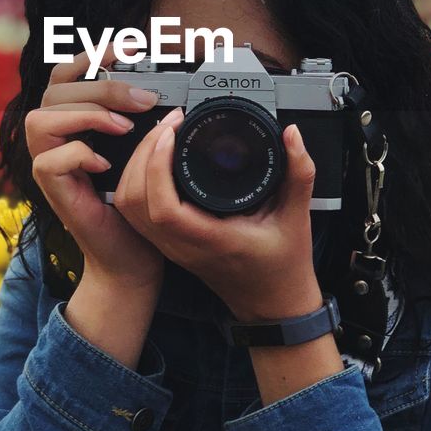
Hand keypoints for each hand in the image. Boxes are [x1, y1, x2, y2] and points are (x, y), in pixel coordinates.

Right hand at [26, 38, 169, 293]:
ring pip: (43, 118)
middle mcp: (53, 136)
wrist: (134, 251)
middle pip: (56, 90)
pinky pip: (49, 160)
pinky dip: (79, 156)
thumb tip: (162, 84)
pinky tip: (105, 165)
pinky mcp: (49, 190)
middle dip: (102, 87)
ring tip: (124, 129)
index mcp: (72, 118)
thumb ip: (140, 116)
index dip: (91, 54)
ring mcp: (47, 162)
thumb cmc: (138, 199)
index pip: (65, 73)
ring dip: (87, 116)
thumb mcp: (142, 148)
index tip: (129, 45)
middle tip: (144, 100)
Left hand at [112, 110, 321, 318]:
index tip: (172, 135)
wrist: (274, 304)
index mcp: (212, 240)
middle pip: (136, 202)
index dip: (157, 167)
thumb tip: (291, 135)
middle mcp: (184, 246)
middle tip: (168, 126)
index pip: (164, 207)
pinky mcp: (169, 246)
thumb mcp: (298, 217)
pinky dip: (136, 183)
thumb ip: (300, 173)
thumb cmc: (284, 266)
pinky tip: (154, 162)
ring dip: (135, 168)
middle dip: (143, 155)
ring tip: (160, 139)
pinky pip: (136, 214)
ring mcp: (172, 248)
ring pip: (130, 207)